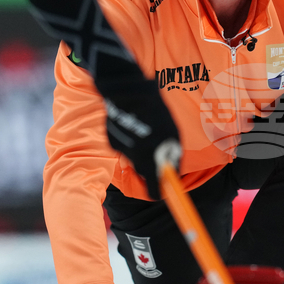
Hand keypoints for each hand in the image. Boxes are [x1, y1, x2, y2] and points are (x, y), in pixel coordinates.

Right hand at [91, 50, 181, 199]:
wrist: (127, 90)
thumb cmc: (155, 112)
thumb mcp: (172, 133)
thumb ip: (172, 154)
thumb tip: (172, 172)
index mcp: (149, 159)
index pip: (153, 188)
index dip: (158, 191)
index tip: (162, 193)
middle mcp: (132, 158)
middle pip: (143, 170)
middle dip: (151, 163)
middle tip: (159, 147)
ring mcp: (120, 149)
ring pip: (134, 156)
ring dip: (141, 147)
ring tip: (146, 126)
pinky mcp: (111, 139)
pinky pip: (124, 145)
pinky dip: (130, 138)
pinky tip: (133, 121)